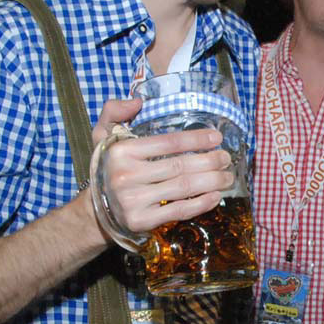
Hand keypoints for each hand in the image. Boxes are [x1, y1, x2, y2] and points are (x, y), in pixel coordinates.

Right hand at [93, 98, 234, 235]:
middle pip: (180, 166)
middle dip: (210, 161)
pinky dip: (201, 204)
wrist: (97, 210)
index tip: (217, 138)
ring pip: (183, 188)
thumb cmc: (109, 167)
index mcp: (121, 151)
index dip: (197, 140)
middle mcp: (125, 176)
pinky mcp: (141, 221)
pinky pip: (179, 211)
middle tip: (226, 158)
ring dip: (212, 181)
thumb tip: (138, 101)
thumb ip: (114, 111)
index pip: (168, 143)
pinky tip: (216, 196)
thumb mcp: (102, 134)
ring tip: (227, 176)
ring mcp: (133, 201)